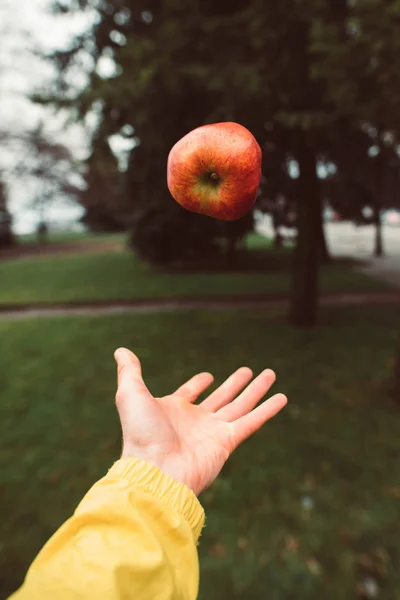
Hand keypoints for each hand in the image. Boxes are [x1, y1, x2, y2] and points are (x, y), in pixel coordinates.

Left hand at [114, 348, 286, 495]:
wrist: (155, 470)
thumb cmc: (141, 434)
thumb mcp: (130, 394)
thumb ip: (129, 371)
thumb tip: (120, 349)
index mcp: (173, 410)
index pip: (189, 393)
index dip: (197, 384)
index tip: (208, 376)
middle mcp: (195, 420)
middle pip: (221, 397)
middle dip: (235, 384)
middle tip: (249, 370)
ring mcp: (213, 431)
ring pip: (240, 405)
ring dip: (255, 390)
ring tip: (270, 374)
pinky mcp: (227, 441)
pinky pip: (251, 421)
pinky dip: (266, 410)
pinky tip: (281, 397)